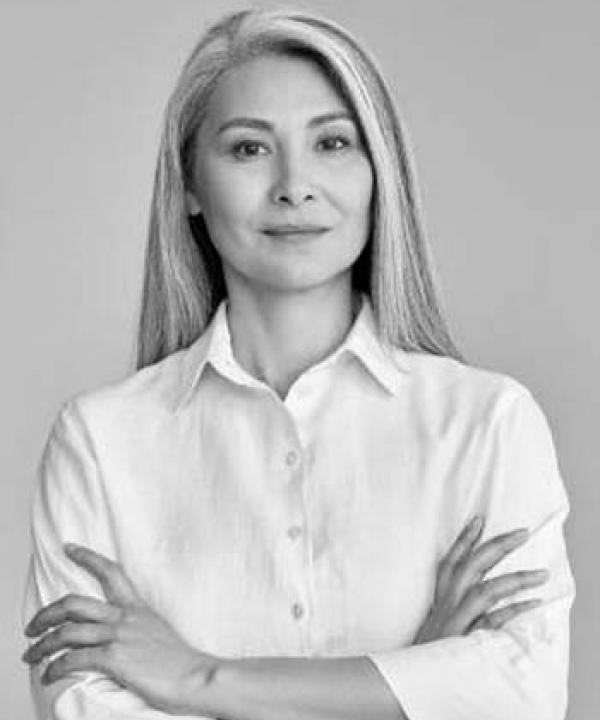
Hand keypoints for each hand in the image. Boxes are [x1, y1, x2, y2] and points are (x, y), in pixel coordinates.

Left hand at [22, 544, 217, 715]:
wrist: (194, 676)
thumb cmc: (179, 661)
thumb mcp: (157, 632)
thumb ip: (135, 629)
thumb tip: (116, 638)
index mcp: (137, 607)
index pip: (111, 572)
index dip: (87, 557)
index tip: (70, 548)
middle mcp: (125, 617)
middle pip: (75, 603)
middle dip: (46, 614)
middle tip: (32, 626)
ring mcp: (119, 635)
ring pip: (67, 632)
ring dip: (42, 645)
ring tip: (31, 656)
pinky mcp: (114, 657)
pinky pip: (74, 659)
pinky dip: (55, 668)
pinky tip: (50, 675)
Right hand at [414, 515, 548, 643]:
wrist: (413, 675)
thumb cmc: (429, 648)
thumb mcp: (437, 620)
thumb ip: (452, 603)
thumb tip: (472, 587)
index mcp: (440, 596)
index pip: (451, 560)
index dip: (464, 539)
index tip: (479, 519)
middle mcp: (447, 602)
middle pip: (472, 565)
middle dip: (497, 546)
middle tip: (522, 533)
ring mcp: (457, 619)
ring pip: (486, 589)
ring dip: (515, 579)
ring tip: (541, 574)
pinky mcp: (466, 638)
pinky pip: (494, 621)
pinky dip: (514, 611)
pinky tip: (533, 603)